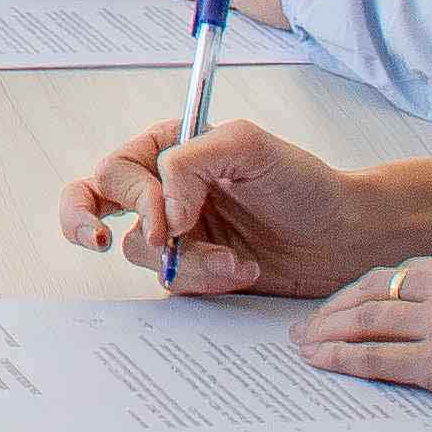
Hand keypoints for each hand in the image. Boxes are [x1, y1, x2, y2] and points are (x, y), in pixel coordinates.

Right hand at [55, 116, 383, 299]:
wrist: (345, 237)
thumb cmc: (305, 183)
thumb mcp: (250, 148)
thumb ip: (191, 162)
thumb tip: (162, 211)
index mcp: (170, 148)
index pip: (117, 170)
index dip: (133, 199)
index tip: (166, 224)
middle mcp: (165, 188)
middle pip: (92, 203)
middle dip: (87, 224)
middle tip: (106, 242)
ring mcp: (178, 232)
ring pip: (143, 254)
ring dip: (189, 262)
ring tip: (237, 261)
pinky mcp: (196, 270)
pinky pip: (175, 283)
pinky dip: (208, 280)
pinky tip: (245, 270)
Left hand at [290, 249, 431, 431]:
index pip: (403, 273)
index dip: (366, 290)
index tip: (348, 302)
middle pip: (373, 292)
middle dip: (334, 308)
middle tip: (308, 322)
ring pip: (365, 323)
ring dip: (326, 333)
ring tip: (302, 343)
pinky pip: (376, 359)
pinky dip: (341, 359)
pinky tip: (321, 362)